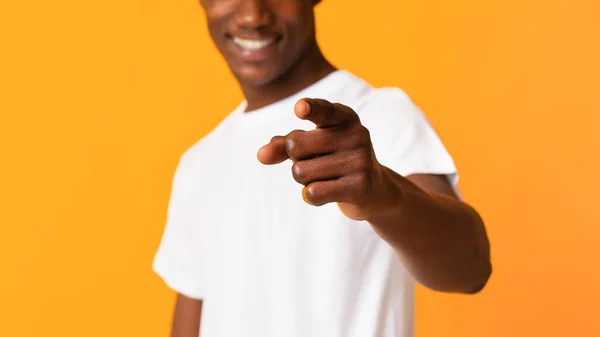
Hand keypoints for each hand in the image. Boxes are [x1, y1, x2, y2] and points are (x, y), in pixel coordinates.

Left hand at [257, 98, 396, 220]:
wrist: (374, 191)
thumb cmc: (335, 160)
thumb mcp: (312, 146)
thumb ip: (284, 145)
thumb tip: (261, 155)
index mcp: (345, 117)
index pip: (324, 111)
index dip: (310, 109)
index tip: (300, 108)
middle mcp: (356, 134)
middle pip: (295, 146)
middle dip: (295, 159)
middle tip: (315, 162)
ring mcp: (360, 161)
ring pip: (300, 172)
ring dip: (304, 180)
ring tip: (326, 177)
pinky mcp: (360, 187)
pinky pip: (312, 193)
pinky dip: (311, 195)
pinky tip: (328, 192)